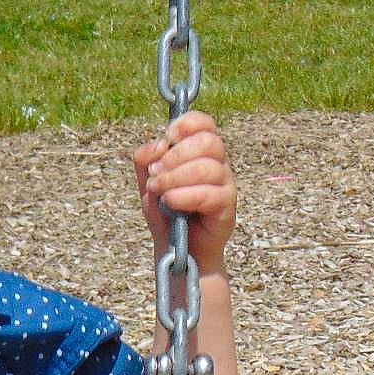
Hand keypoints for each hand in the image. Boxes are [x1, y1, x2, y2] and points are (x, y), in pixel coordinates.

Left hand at [133, 111, 234, 273]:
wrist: (177, 250)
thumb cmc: (166, 213)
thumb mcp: (148, 183)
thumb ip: (146, 159)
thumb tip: (157, 144)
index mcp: (200, 151)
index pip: (204, 123)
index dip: (187, 124)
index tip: (169, 137)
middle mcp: (217, 164)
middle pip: (209, 141)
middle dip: (177, 154)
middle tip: (157, 173)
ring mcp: (225, 185)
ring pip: (209, 167)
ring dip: (176, 177)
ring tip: (159, 190)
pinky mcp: (227, 207)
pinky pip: (210, 194)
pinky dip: (185, 196)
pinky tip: (171, 202)